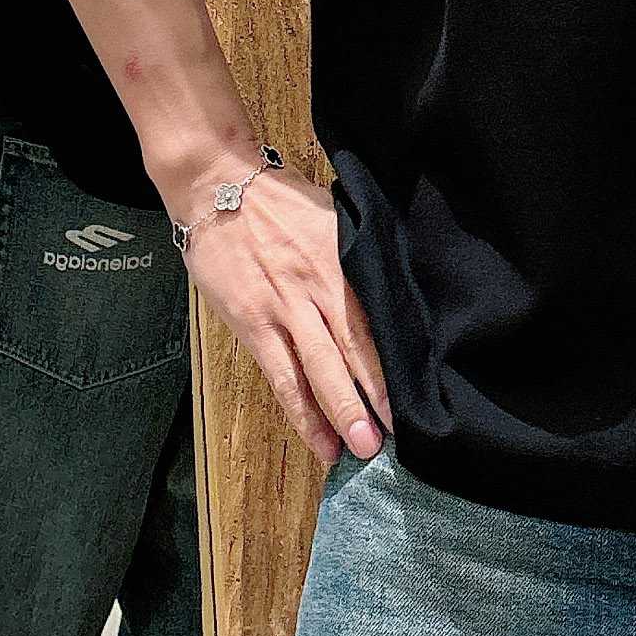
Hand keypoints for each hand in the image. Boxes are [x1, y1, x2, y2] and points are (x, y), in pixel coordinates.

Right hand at [179, 159, 393, 470]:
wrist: (217, 185)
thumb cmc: (277, 201)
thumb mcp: (330, 219)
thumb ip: (354, 256)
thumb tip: (387, 291)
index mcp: (343, 260)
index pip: (376, 319)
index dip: (395, 361)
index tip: (418, 393)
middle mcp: (318, 287)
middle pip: (353, 349)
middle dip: (376, 396)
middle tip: (399, 436)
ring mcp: (284, 308)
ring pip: (319, 370)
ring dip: (342, 412)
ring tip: (362, 450)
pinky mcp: (253, 322)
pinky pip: (282, 376)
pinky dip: (302, 411)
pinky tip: (318, 440)